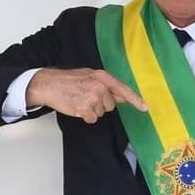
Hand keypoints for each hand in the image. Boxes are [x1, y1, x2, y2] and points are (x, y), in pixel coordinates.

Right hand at [26, 68, 146, 123]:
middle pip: (110, 105)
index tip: (145, 108)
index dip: (135, 100)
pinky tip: (76, 106)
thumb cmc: (67, 80)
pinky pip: (92, 118)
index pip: (123, 89)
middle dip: (100, 104)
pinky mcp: (84, 109)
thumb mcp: (89, 75)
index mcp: (102, 76)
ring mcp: (93, 98)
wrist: (49, 84)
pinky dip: (85, 116)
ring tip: (79, 99)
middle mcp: (100, 86)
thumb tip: (120, 96)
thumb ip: (105, 85)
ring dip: (91, 110)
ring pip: (101, 112)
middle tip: (85, 96)